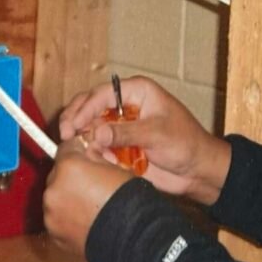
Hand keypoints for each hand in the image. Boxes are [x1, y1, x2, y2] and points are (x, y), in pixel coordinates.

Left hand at [43, 138, 132, 256]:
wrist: (130, 235)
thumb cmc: (126, 198)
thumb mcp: (115, 166)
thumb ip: (95, 156)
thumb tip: (89, 151)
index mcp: (68, 167)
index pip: (66, 148)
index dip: (78, 150)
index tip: (86, 155)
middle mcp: (53, 188)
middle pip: (58, 175)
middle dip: (71, 177)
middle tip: (90, 184)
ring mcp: (51, 213)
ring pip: (56, 198)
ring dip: (68, 198)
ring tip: (89, 206)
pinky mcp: (54, 233)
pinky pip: (58, 219)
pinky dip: (68, 218)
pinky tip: (86, 221)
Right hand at [59, 75, 231, 204]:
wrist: (196, 170)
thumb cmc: (186, 143)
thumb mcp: (158, 134)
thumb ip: (126, 133)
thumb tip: (96, 133)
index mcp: (137, 91)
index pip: (102, 94)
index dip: (84, 108)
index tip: (72, 125)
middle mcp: (125, 105)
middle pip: (90, 106)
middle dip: (76, 120)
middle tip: (64, 136)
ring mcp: (121, 126)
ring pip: (90, 127)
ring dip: (83, 138)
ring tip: (82, 151)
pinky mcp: (119, 145)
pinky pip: (98, 146)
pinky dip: (93, 153)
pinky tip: (96, 160)